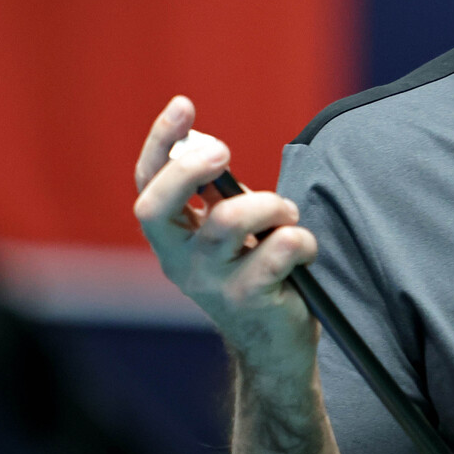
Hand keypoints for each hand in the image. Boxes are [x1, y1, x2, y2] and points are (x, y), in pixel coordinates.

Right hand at [134, 96, 318, 379]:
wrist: (274, 347)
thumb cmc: (256, 272)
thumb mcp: (228, 234)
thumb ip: (217, 198)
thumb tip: (210, 146)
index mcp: (171, 237)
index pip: (147, 184)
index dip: (160, 143)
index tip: (183, 105)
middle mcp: (180, 260)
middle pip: (159, 205)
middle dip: (192, 169)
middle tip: (226, 155)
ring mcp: (211, 282)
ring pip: (230, 221)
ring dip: (269, 204)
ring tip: (286, 213)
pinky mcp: (249, 299)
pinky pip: (279, 249)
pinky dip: (301, 240)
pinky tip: (306, 249)